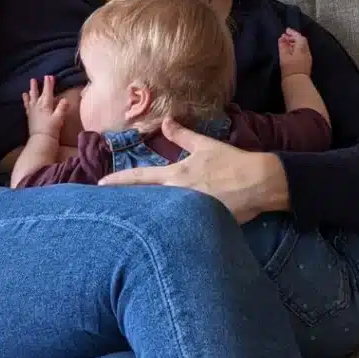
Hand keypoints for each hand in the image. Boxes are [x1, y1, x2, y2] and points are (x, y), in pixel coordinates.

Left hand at [23, 75, 68, 139]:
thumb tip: (65, 99)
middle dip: (38, 86)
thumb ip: (62, 108)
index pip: (47, 91)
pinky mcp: (30, 117)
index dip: (49, 84)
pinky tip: (25, 98)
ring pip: (31, 98)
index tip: (49, 76)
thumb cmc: (51, 129)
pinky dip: (26, 101)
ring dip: (31, 91)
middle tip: (35, 79)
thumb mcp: (59, 118)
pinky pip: (27, 106)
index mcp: (45, 105)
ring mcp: (32, 111)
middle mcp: (37, 106)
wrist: (41, 140)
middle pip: (38, 93)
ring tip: (29, 86)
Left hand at [98, 117, 289, 223]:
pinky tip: (159, 237)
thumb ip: (182, 136)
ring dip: (145, 219)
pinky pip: (179, 228)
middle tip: (105, 210)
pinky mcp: (202, 225)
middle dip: (126, 207)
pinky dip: (168, 229)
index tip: (100, 185)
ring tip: (127, 224)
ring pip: (159, 217)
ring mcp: (189, 213)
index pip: (140, 178)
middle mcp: (178, 196)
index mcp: (176, 176)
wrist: (259, 184)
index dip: (118, 181)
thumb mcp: (204, 146)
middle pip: (144, 203)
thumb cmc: (231, 162)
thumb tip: (167, 121)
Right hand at [278, 28, 311, 78]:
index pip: (299, 37)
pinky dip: (297, 49)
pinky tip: (291, 52)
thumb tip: (282, 37)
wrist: (297, 83)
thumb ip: (283, 46)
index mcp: (302, 48)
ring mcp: (308, 58)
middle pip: (302, 41)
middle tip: (285, 37)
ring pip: (302, 47)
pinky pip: (302, 52)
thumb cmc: (289, 69)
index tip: (286, 30)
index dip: (292, 32)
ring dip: (295, 43)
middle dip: (294, 37)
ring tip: (287, 44)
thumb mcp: (284, 56)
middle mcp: (306, 52)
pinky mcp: (306, 64)